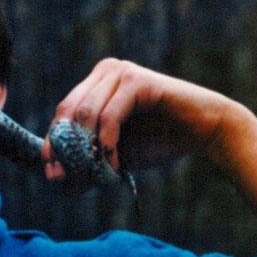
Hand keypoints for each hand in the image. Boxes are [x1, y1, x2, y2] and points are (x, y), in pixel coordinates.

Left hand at [41, 58, 236, 179]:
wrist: (204, 132)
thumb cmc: (158, 141)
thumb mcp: (114, 156)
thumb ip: (86, 164)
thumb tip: (56, 183)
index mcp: (94, 84)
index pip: (61, 114)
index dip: (52, 145)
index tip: (51, 175)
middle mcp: (103, 72)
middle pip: (67, 112)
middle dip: (65, 149)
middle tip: (67, 179)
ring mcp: (119, 73)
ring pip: (85, 114)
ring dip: (87, 150)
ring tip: (97, 174)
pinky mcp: (136, 81)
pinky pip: (109, 116)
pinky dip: (107, 144)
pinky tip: (114, 165)